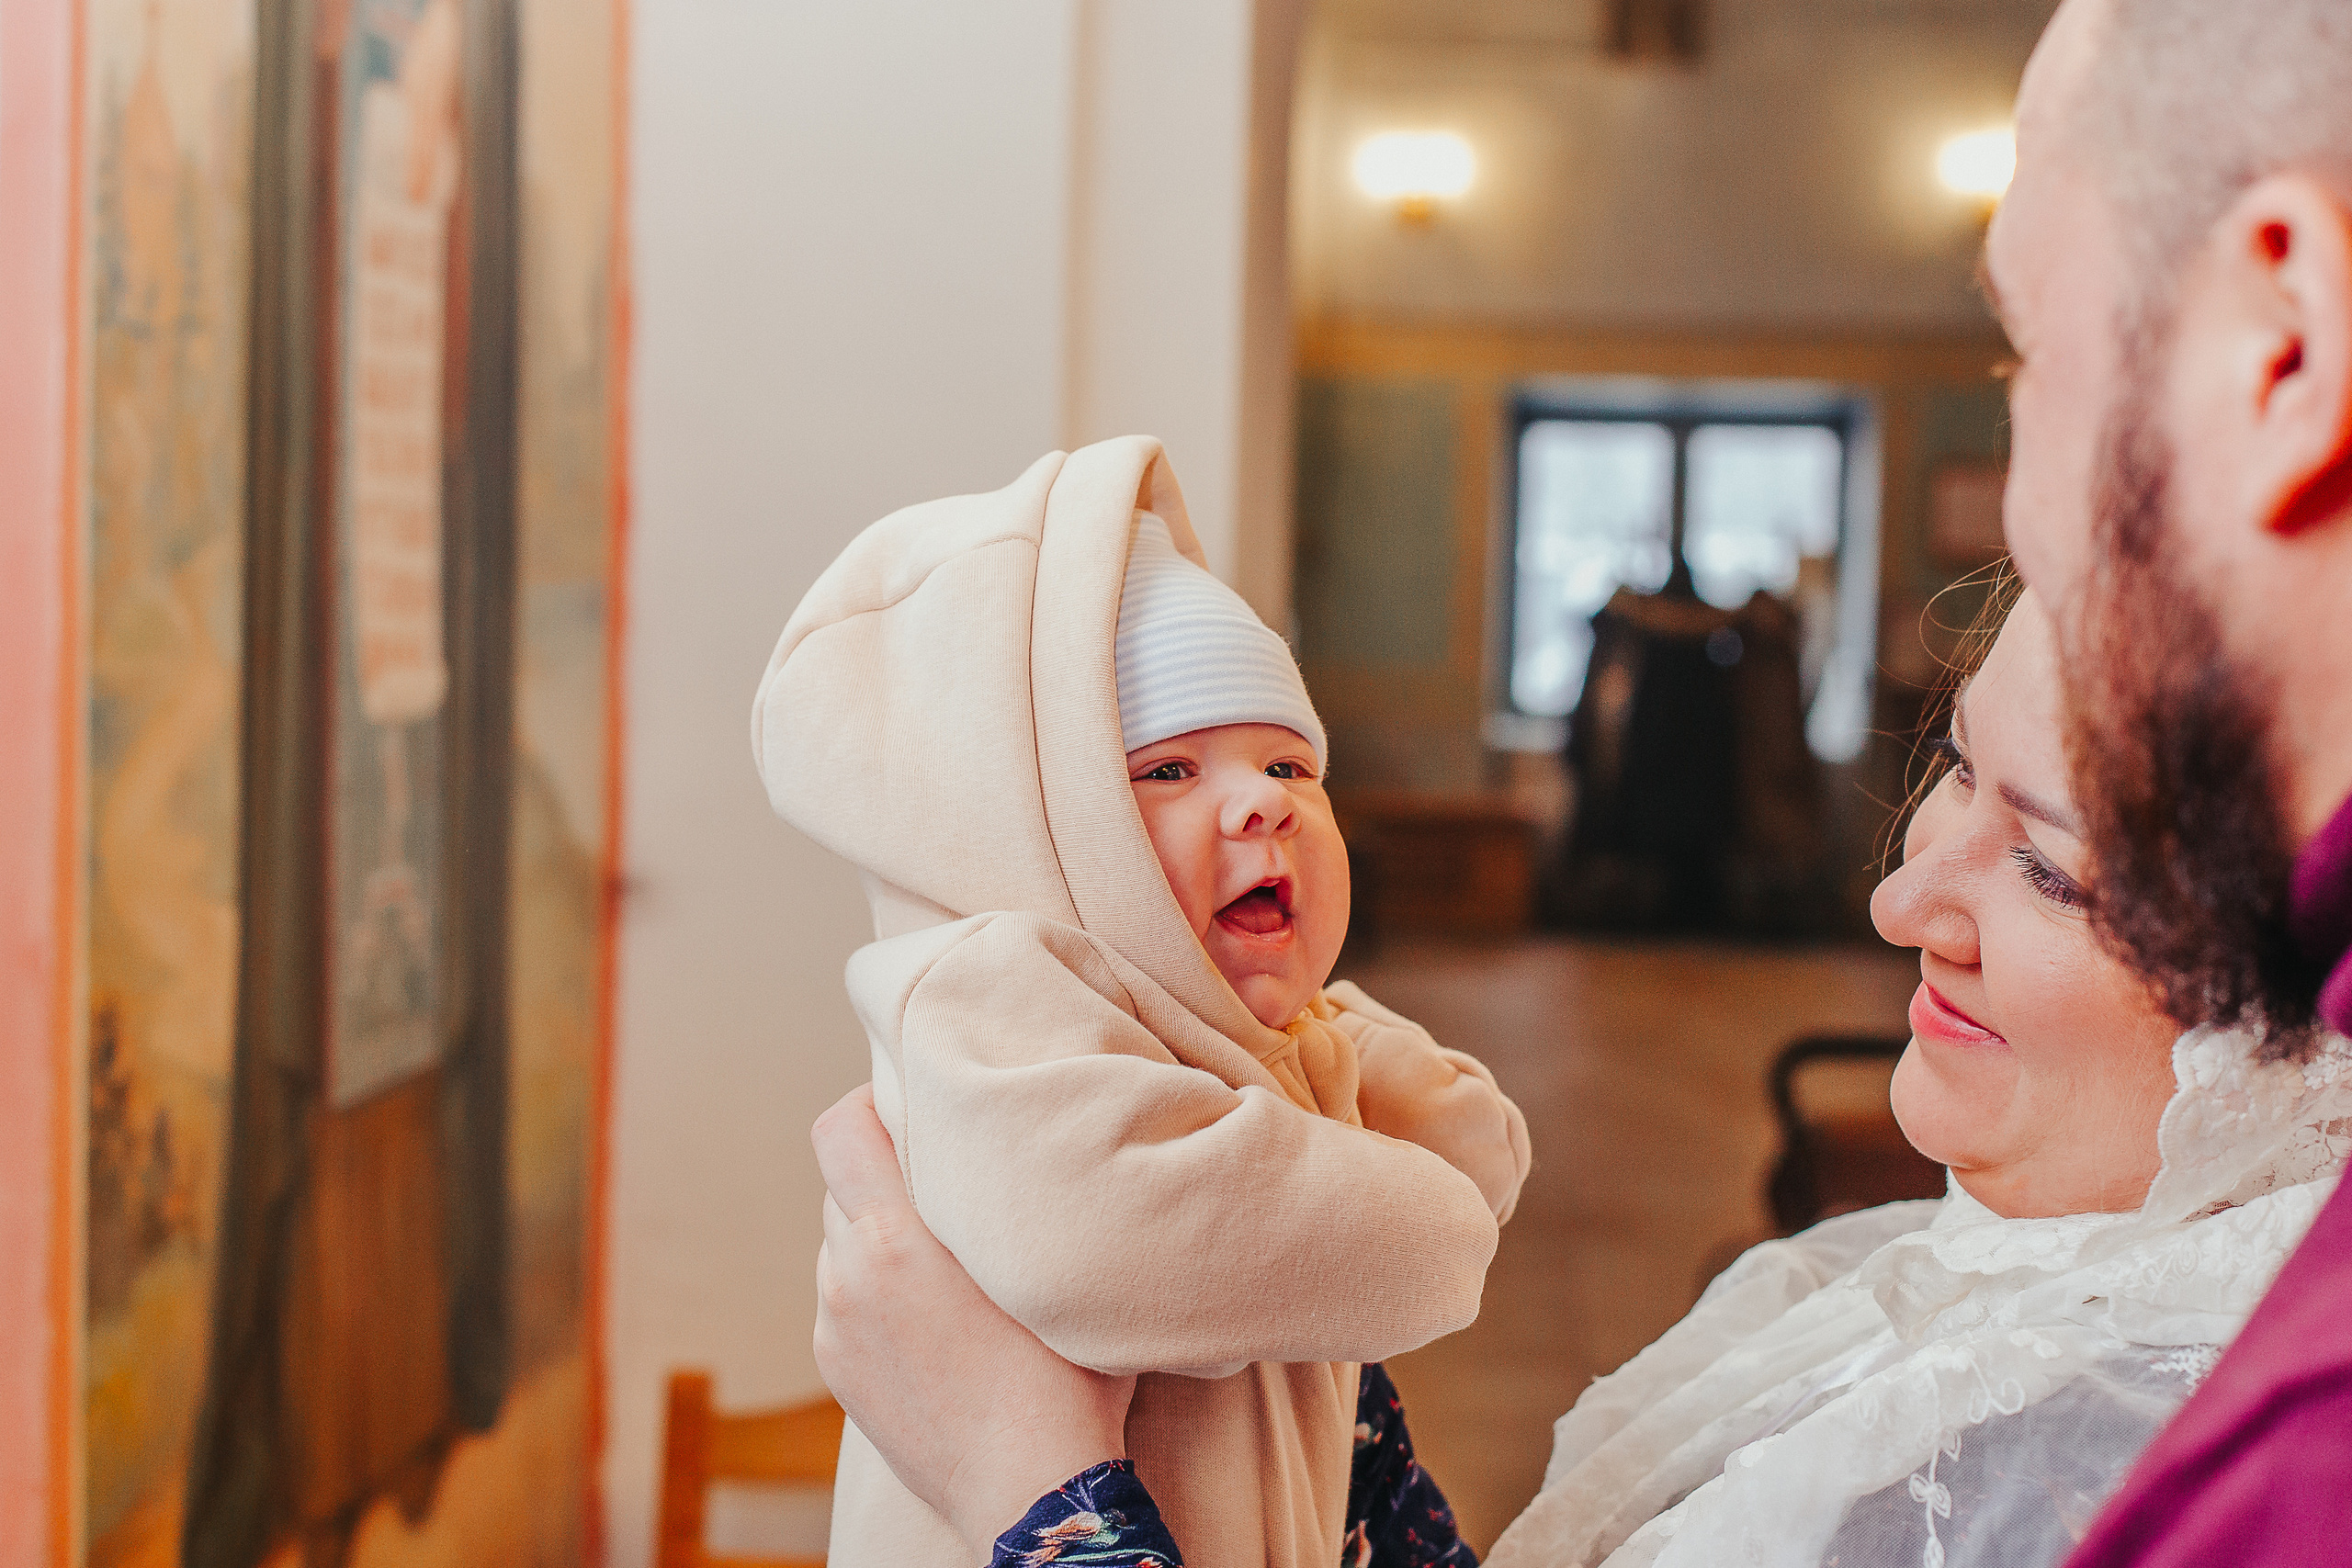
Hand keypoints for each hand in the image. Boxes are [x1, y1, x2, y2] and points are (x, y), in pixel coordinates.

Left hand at [811, 1085, 1136, 1558]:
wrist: (1030, 1490)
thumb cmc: (1063, 1377)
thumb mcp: (1044, 1263)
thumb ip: (1004, 1198)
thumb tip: (1011, 1145)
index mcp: (895, 1240)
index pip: (838, 1131)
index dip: (867, 1103)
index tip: (913, 1105)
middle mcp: (850, 1277)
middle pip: (842, 1184)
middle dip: (885, 1174)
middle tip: (946, 1181)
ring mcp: (837, 1329)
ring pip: (843, 1244)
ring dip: (880, 1235)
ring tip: (944, 1257)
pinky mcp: (837, 1373)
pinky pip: (846, 1299)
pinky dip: (877, 1290)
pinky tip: (934, 1317)